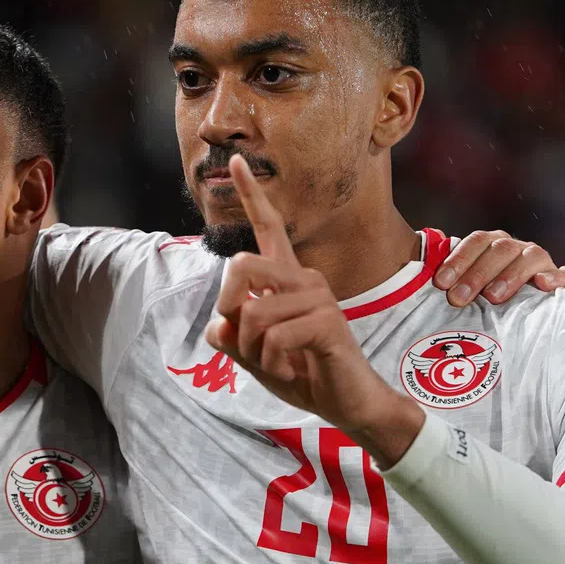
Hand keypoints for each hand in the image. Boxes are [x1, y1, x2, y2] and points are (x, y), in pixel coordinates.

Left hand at [204, 155, 422, 467]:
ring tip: (275, 362)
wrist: (346, 402)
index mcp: (287, 280)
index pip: (268, 228)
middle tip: (242, 338)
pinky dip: (269, 362)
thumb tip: (218, 327)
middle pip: (241, 265)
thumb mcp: (256, 357)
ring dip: (251, 350)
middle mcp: (304, 279)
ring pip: (252, 313)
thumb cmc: (302, 374)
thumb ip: (233, 339)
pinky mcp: (328, 322)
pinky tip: (290, 369)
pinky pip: (274, 337)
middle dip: (228, 308)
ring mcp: (319, 297)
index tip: (234, 161)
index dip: (251, 195)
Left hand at [433, 231, 564, 306]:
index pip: (476, 241)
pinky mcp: (561, 280)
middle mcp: (515, 249)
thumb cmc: (477, 299)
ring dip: (510, 275)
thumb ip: (444, 280)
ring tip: (493, 297)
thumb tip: (410, 276)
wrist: (515, 311)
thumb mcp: (459, 287)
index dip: (458, 259)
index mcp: (490, 245)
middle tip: (458, 299)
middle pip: (500, 249)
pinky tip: (543, 286)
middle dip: (477, 273)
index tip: (440, 282)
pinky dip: (557, 277)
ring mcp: (539, 263)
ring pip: (530, 257)